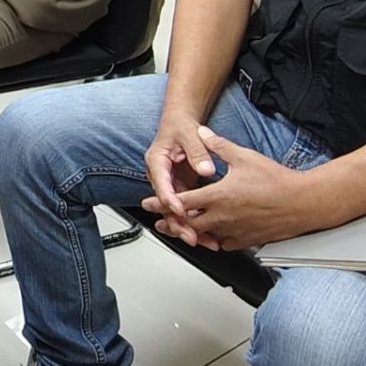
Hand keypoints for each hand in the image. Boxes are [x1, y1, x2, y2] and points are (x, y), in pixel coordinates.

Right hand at [141, 110, 220, 242]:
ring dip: (188, 227)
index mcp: (157, 162)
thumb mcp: (190, 134)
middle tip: (192, 235)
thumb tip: (206, 168)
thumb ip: (198, 151)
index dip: (169, 199)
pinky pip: (186, 209)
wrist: (180, 124)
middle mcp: (161, 177)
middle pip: (166, 205)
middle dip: (179, 223)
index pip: (161, 184)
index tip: (180, 210)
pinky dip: (196, 221)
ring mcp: (171, 186)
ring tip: (203, 241)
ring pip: (176, 212)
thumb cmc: (180, 127)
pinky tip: (208, 234)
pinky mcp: (181, 190)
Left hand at [142, 125, 328, 250]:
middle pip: (187, 224)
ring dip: (190, 234)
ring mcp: (234, 231)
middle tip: (160, 222)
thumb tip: (202, 132)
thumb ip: (218, 145)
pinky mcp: (246, 240)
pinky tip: (211, 237)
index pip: (180, 202)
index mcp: (218, 196)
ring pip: (204, 237)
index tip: (149, 204)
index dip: (162, 203)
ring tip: (181, 232)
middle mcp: (222, 217)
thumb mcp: (243, 156)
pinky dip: (214, 240)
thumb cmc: (277, 181)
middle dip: (171, 223)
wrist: (302, 202)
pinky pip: (223, 244)